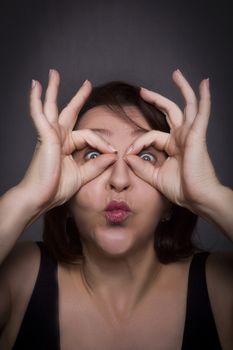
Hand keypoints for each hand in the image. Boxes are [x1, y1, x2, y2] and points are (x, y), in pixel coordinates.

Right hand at [19, 69, 116, 211]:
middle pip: (68, 111)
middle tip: (86, 83)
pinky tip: (35, 86)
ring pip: (52, 107)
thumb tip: (113, 156)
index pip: (89, 136)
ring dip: (53, 89)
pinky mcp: (44, 136)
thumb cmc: (57, 188)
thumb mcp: (83, 175)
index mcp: (67, 145)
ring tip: (53, 74)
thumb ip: (97, 165)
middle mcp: (58, 137)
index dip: (102, 142)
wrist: (41, 197)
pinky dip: (36, 100)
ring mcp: (50, 135)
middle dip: (77, 97)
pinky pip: (40, 114)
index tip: (113, 151)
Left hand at [124, 69, 219, 212]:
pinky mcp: (197, 135)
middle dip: (156, 99)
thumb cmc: (181, 189)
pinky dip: (204, 98)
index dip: (138, 142)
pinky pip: (202, 113)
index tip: (128, 153)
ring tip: (176, 74)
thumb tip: (127, 157)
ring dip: (182, 89)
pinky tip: (204, 84)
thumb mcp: (155, 176)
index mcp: (172, 146)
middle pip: (169, 111)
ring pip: (187, 105)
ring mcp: (190, 134)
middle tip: (142, 91)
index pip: (151, 135)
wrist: (197, 198)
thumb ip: (141, 166)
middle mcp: (182, 137)